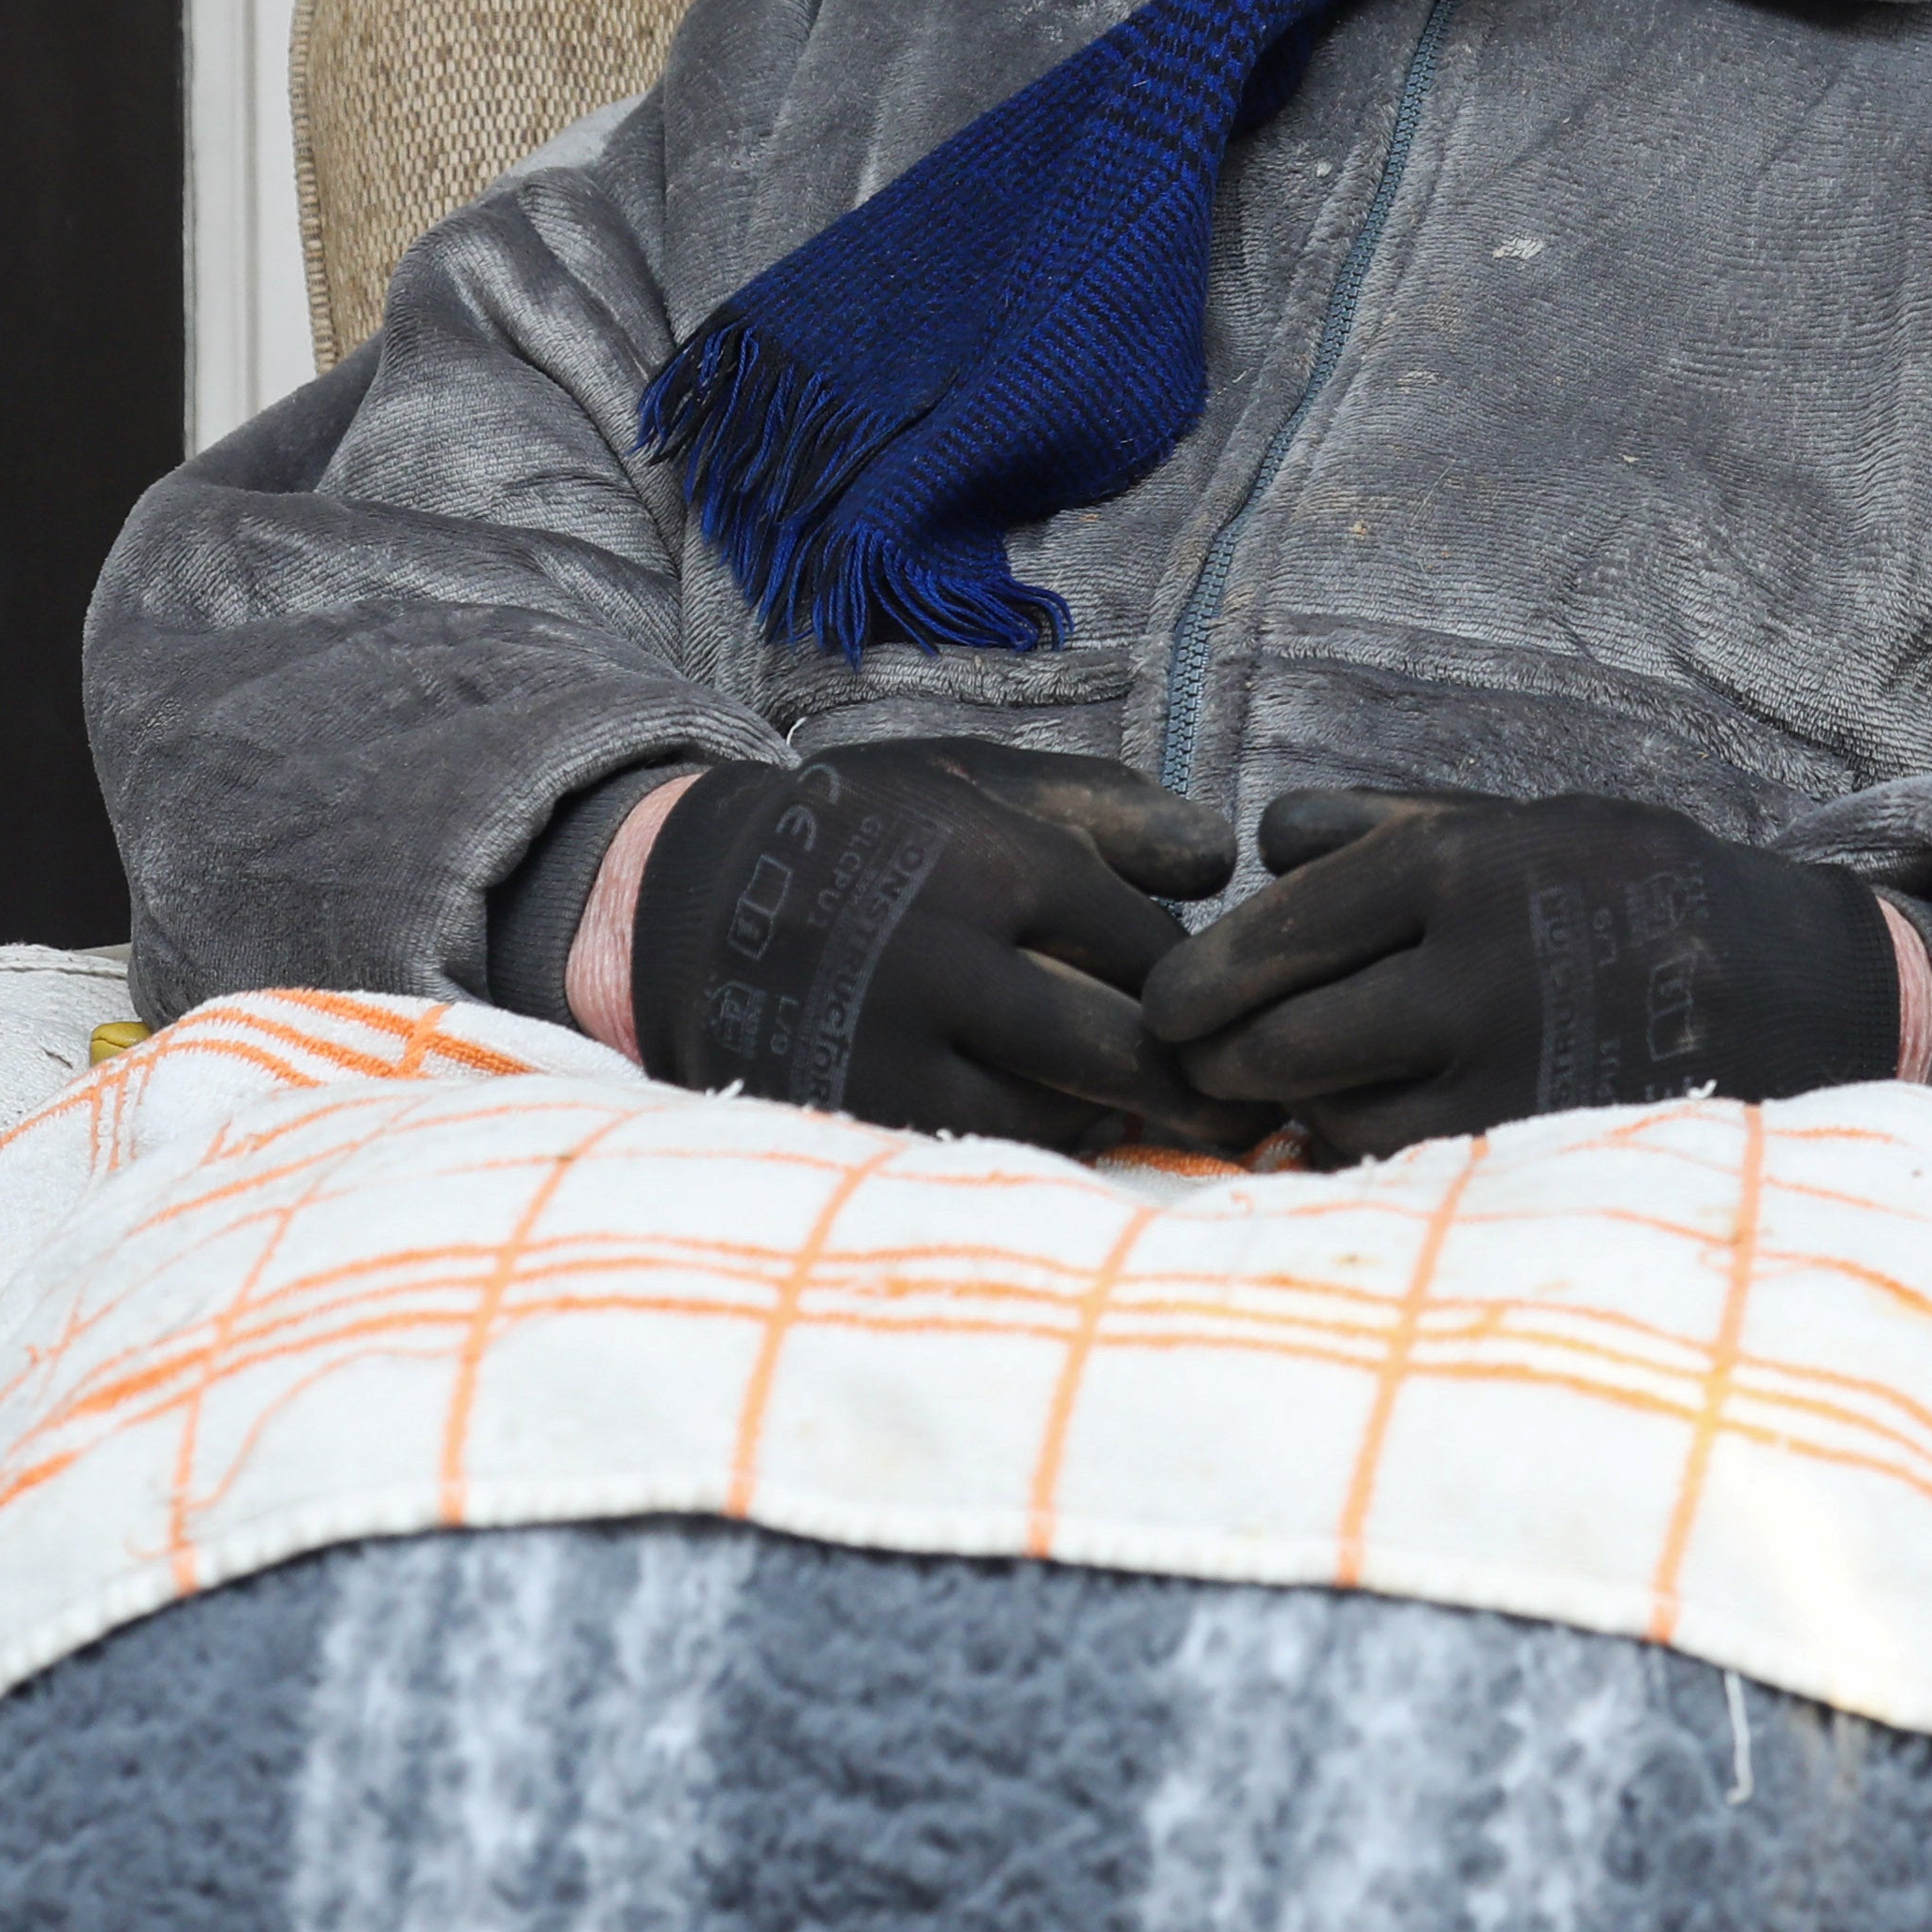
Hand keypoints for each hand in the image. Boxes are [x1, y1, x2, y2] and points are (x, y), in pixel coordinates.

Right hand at [623, 738, 1243, 1153]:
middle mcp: (946, 956)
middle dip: (1190, 1078)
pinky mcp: (860, 1114)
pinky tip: (1061, 1122)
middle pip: (1121, 1046)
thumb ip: (1107, 806)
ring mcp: (896, 1047)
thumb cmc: (866, 834)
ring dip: (1115, 1115)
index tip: (1213, 1003)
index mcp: (990, 861)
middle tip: (1240, 1100)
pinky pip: (986, 1151)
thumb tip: (1222, 862)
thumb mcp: (974, 780)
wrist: (691, 905)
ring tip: (1151, 1109)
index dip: (1191, 981)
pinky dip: (1038, 1143)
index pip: (1147, 946)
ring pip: (1061, 1111)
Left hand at [1136, 785, 1903, 1164]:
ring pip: (1333, 1114)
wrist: (1789, 986)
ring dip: (1290, 1110)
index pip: (1285, 929)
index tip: (1164, 1005)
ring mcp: (1507, 1074)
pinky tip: (1357, 1127)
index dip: (1204, 976)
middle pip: (1286, 1038)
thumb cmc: (1633, 887)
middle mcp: (1479, 973)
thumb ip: (1388, 824)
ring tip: (1279, 1094)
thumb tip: (1261, 845)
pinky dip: (1358, 1150)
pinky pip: (1401, 1165)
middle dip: (1221, 1058)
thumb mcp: (1525, 818)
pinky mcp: (1532, 1148)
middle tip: (1196, 1065)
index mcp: (1465, 869)